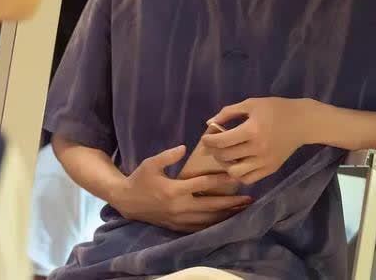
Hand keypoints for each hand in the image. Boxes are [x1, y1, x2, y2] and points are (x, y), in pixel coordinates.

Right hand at [111, 145, 253, 232]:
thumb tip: (184, 147)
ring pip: (208, 219)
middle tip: (248, 198)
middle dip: (231, 203)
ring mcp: (179, 219)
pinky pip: (200, 228)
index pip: (203, 184)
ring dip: (226, 215)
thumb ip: (168, 156)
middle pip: (211, 206)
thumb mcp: (150, 163)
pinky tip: (225, 221)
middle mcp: (179, 207)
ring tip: (242, 210)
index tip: (236, 176)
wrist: (126, 201)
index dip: (221, 180)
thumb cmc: (140, 179)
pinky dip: (214, 224)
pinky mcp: (177, 227)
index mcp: (174, 190)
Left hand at [202, 97, 316, 184]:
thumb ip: (228, 113)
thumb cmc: (276, 109)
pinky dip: (239, 174)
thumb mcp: (251, 104)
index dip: (209, 140)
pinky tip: (238, 163)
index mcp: (252, 130)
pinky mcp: (271, 169)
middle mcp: (257, 149)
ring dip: (226, 165)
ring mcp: (264, 161)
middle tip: (214, 145)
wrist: (303, 122)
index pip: (222, 141)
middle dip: (214, 151)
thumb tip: (209, 123)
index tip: (206, 137)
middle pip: (225, 157)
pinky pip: (248, 179)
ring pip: (235, 173)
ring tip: (226, 156)